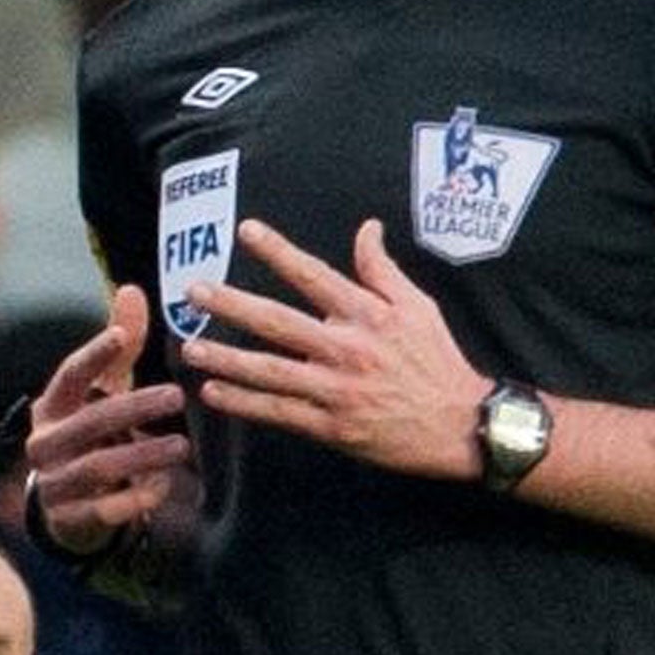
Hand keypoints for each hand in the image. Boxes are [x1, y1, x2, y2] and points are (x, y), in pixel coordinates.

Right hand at [24, 285, 189, 556]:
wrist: (63, 507)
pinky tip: (162, 487)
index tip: (122, 334)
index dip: (94, 353)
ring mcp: (52, 483)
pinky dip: (135, 498)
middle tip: (177, 395)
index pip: (70, 374)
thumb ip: (119, 347)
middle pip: (91, 421)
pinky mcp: (67, 520)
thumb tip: (133, 289)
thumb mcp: (101, 392)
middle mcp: (45, 442)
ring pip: (99, 467)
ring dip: (143, 455)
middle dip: (135, 408)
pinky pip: (105, 510)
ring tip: (182, 446)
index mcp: (52, 406)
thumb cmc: (90, 434)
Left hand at [182, 219, 489, 479]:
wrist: (463, 426)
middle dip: (232, 305)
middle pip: (278, 322)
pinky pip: (279, 413)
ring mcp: (336, 390)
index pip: (313, 275)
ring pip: (270, 371)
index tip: (246, 230)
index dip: (278, 250)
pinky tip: (214, 393)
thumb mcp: (419, 306)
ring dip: (226, 359)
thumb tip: (367, 227)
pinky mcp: (333, 427)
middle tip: (194, 291)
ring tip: (190, 348)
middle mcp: (346, 348)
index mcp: (367, 314)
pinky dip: (245, 403)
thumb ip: (382, 269)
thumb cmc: (438, 360)